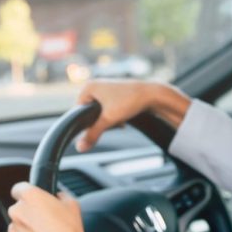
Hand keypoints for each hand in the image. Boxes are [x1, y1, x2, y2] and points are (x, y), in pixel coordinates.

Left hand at [7, 182, 98, 231]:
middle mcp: (18, 211)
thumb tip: (58, 196)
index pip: (18, 188)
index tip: (31, 199)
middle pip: (18, 208)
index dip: (26, 193)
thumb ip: (60, 196)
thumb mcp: (72, 204)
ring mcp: (13, 230)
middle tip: (43, 220)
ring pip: (17, 226)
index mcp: (31, 196)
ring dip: (26, 229)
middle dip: (28, 213)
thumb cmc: (70, 231)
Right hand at [76, 80, 190, 151]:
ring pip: (101, 112)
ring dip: (109, 119)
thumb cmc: (130, 101)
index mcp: (89, 86)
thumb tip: (79, 147)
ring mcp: (106, 87)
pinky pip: (109, 108)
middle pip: (90, 112)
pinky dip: (115, 115)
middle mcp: (96, 84)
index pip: (78, 111)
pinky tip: (124, 118)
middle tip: (114, 121)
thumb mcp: (108, 120)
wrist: (153, 94)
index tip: (103, 125)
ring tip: (120, 119)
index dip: (89, 123)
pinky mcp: (116, 92)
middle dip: (102, 121)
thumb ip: (92, 134)